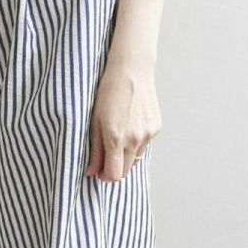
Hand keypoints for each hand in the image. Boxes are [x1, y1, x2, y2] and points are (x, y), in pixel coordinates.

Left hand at [86, 53, 160, 181]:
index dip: (105, 176)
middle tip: (105, 158)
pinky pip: (144, 144)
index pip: (114, 174)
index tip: (98, 171)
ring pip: (136, 158)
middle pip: (126, 170)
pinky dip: (136, 142)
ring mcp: (148, 134)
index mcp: (117, 139)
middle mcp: (135, 140)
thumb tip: (91, 171)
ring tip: (117, 136)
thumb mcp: (95, 121)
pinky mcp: (156, 127)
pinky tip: (129, 125)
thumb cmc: (108, 92)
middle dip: (115, 168)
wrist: (131, 71)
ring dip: (126, 155)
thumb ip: (95, 149)